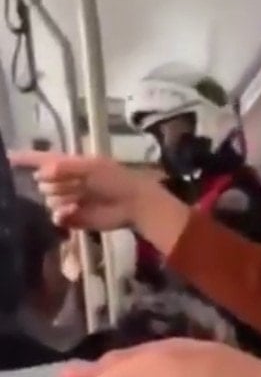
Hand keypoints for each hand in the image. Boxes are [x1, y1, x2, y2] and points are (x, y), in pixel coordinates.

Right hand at [9, 151, 152, 230]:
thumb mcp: (91, 168)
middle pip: (43, 183)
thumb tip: (41, 173)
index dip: (27, 159)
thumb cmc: (115, 180)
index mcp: (72, 166)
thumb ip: (65, 168)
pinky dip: (61, 214)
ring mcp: (69, 201)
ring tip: (79, 198)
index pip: (44, 160)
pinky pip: (56, 217)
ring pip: (48, 201)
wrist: (133, 204)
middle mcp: (67, 182)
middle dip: (50, 184)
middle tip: (73, 185)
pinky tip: (72, 212)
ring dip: (59, 199)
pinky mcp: (73, 219)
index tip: (7, 158)